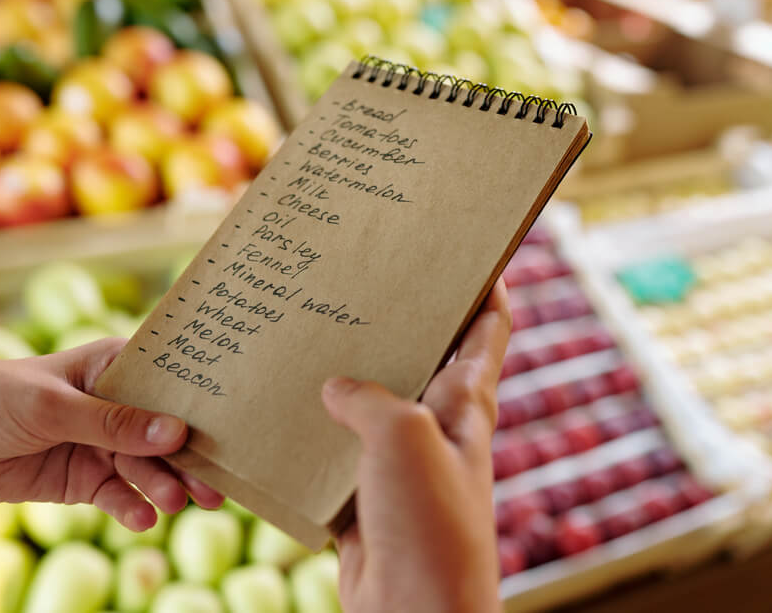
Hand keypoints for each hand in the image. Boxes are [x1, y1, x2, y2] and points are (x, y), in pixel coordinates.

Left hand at [0, 338, 222, 529]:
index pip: (168, 381)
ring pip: (148, 467)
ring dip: (164, 484)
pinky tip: (143, 519)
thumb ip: (113, 422)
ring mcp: (102, 443)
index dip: (201, 401)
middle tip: (216, 482)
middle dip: (190, 456)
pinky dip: (132, 507)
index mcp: (113, 368)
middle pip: (166, 431)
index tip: (234, 423)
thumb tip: (174, 432)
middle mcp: (117, 405)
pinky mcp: (86, 478)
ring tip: (178, 502)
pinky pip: (118, 494)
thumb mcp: (52, 405)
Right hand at [322, 279, 511, 612]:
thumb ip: (369, 399)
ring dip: (346, 374)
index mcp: (465, 402)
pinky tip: (282, 410)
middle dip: (398, 317)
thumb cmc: (429, 523)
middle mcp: (437, 425)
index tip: (468, 246)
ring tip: (308, 333)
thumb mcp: (403, 437)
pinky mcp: (366, 495)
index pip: (489, 326)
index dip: (486, 282)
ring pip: (372, 402)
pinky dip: (314, 432)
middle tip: (358, 279)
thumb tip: (335, 389)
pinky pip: (337, 451)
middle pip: (424, 354)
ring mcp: (401, 461)